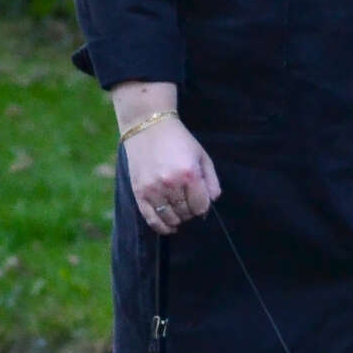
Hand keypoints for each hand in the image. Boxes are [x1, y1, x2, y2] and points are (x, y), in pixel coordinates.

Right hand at [119, 111, 220, 235]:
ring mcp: (153, 189)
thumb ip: (212, 181)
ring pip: (170, 218)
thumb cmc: (179, 141)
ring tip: (179, 210)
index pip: (201, 206)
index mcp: (189, 174)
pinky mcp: (139, 192)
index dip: (203, 206)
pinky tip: (169, 227)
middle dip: (190, 211)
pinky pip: (151, 219)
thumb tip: (212, 202)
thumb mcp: (202, 156)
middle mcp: (171, 184)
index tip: (200, 201)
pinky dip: (161, 227)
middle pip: (186, 213)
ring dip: (178, 218)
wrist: (148, 126)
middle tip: (188, 201)